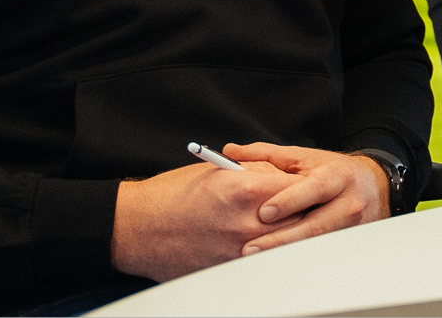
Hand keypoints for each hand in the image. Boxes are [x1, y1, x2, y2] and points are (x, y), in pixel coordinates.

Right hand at [110, 159, 301, 281]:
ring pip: (284, 242)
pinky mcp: (231, 269)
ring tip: (282, 224)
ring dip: (287, 233)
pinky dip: (266, 251)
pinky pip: (262, 260)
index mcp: (244, 189)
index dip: (302, 185)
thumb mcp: (218, 172)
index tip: (304, 184)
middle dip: (301, 210)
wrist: (137, 229)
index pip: (295, 186)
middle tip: (303, 206)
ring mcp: (240, 250)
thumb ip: (256, 172)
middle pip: (298, 218)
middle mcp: (247, 222)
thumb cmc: (171, 196)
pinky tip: (259, 242)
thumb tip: (282, 175)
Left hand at [221, 143, 391, 255]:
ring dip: (286, 253)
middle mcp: (347, 203)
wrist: (373, 187)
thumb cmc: (333, 171)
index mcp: (337, 176)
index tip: (264, 212)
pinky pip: (319, 253)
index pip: (314, 189)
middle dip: (281, 238)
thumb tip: (230, 152)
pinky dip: (296, 258)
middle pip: (315, 225)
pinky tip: (275, 263)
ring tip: (258, 258)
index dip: (290, 201)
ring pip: (316, 244)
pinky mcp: (346, 243)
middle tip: (251, 247)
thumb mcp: (304, 157)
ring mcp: (349, 227)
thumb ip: (265, 154)